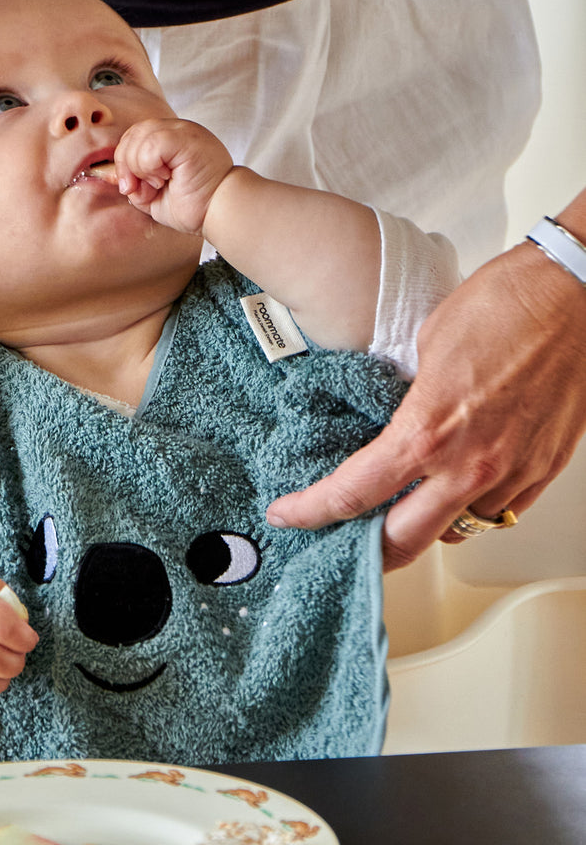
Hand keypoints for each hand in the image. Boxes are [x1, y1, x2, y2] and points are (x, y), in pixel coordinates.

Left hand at [114, 118, 233, 233]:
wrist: (220, 212)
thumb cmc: (194, 207)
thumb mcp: (152, 195)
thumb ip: (134, 182)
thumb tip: (110, 174)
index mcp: (170, 139)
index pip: (133, 137)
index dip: (124, 162)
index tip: (131, 189)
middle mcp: (177, 129)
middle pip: (132, 134)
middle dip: (126, 165)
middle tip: (140, 189)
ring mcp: (183, 131)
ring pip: (139, 136)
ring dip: (139, 167)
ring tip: (159, 184)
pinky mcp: (186, 138)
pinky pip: (152, 143)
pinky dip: (148, 165)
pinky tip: (164, 178)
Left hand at [266, 241, 585, 568]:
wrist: (574, 294)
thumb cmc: (505, 305)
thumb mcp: (425, 349)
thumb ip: (408, 402)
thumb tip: (398, 422)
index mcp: (428, 432)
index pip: (353, 493)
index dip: (311, 511)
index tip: (289, 516)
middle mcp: (471, 465)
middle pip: (404, 541)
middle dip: (367, 550)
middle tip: (344, 543)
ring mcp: (513, 473)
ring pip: (456, 532)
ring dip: (425, 527)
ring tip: (404, 511)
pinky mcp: (544, 471)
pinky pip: (499, 513)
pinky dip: (470, 510)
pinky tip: (455, 490)